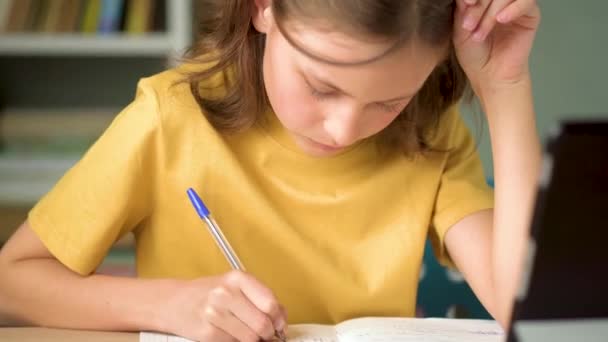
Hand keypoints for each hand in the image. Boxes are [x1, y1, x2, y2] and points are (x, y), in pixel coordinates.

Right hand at [160, 271, 286, 341]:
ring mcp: (215, 313)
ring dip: (253, 340)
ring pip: (250, 339)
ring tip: (246, 333)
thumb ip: (260, 298)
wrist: (173, 302)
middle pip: (263, 324)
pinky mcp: (207, 333)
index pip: (270, 303)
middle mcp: (225, 293)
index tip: (279, 325)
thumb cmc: (208, 293)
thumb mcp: (235, 286)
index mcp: (237, 278)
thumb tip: (282, 318)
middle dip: (267, 333)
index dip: (279, 319)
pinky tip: (231, 335)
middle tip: (265, 334)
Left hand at [453, 0, 540, 95]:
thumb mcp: (460, 31)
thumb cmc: (474, 55)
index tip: (466, 3)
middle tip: (469, 25)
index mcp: (481, 1)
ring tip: (481, 33)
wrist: (490, 75)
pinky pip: (526, 1)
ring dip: (491, 12)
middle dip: (479, 6)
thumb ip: (462, 10)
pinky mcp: (530, 14)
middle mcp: (498, 1)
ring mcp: (514, 5)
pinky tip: (502, 20)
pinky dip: (513, 8)